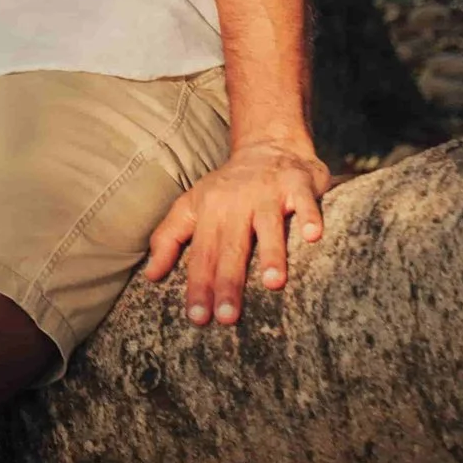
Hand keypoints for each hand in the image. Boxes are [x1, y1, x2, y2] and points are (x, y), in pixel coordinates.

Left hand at [141, 136, 330, 325]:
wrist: (268, 145)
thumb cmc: (228, 187)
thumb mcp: (191, 206)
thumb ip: (169, 239)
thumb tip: (150, 276)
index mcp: (209, 211)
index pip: (201, 254)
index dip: (197, 286)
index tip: (197, 318)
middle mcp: (237, 202)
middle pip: (231, 246)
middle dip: (227, 282)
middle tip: (227, 317)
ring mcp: (268, 193)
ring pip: (269, 226)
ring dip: (270, 253)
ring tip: (272, 284)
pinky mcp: (298, 185)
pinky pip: (305, 203)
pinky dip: (310, 217)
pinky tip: (313, 237)